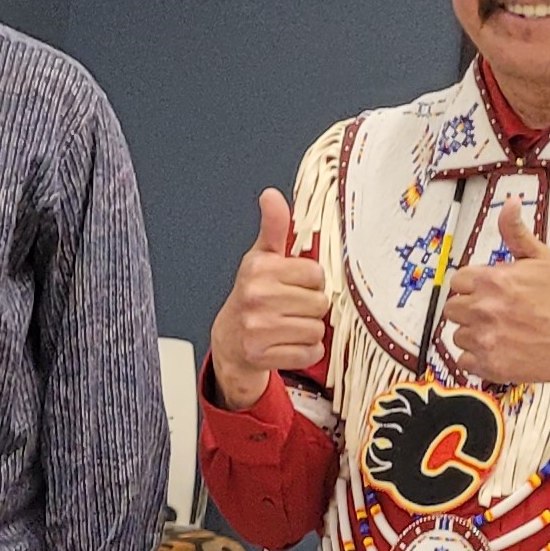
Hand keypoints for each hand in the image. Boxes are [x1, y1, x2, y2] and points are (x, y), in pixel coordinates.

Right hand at [207, 188, 329, 411]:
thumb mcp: (261, 259)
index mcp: (259, 269)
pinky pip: (309, 353)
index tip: (294, 285)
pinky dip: (304, 352)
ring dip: (309, 331)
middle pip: (319, 303)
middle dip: (311, 308)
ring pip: (316, 329)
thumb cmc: (251, 297)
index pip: (315, 273)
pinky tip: (287, 344)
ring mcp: (258, 328)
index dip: (310, 281)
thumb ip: (274, 227)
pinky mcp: (262, 355)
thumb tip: (271, 195)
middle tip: (290, 308)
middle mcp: (256, 297)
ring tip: (289, 326)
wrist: (229, 342)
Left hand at [438, 205, 549, 397]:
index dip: (474, 285)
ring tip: (502, 330)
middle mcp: (484, 309)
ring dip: (474, 333)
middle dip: (470, 308)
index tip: (490, 291)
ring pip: (457, 335)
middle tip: (496, 311)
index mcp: (492, 280)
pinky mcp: (489, 365)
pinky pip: (464, 361)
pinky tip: (499, 348)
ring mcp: (485, 339)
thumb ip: (517, 233)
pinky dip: (478, 358)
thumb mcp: (544, 258)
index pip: (458, 280)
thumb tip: (508, 204)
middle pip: (452, 308)